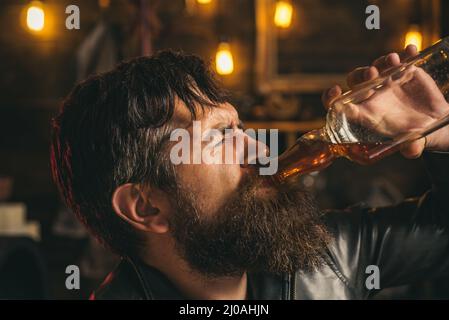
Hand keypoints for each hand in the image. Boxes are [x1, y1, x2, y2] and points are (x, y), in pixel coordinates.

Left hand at [322, 44, 448, 157]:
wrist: (433, 123)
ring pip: (377, 66)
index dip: (332, 98)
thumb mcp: (414, 143)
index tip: (336, 91)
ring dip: (382, 62)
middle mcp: (373, 95)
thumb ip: (412, 147)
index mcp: (366, 113)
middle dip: (361, 75)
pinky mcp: (405, 72)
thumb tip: (411, 150)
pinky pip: (402, 59)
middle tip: (372, 73)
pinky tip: (411, 51)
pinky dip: (406, 54)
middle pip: (356, 80)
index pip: (341, 104)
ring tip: (394, 61)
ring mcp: (388, 81)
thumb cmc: (414, 135)